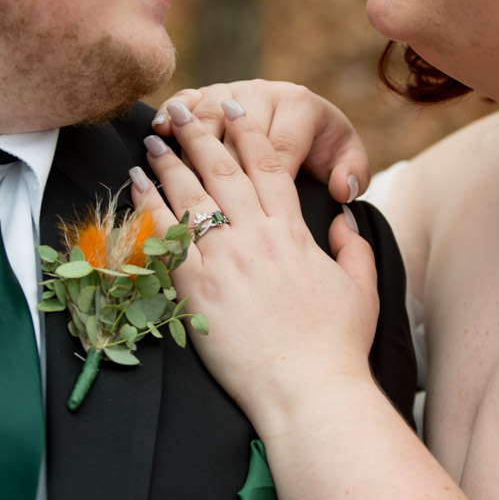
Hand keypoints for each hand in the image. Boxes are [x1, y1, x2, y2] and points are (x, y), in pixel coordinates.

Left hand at [131, 102, 379, 430]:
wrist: (309, 391)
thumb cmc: (337, 348)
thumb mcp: (361, 289)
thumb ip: (355, 248)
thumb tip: (346, 219)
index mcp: (293, 234)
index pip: (268, 166)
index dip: (249, 132)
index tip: (235, 108)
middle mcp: (256, 238)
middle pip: (223, 170)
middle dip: (202, 134)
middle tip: (184, 110)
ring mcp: (224, 261)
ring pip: (191, 196)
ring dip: (169, 162)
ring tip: (152, 139)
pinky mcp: (196, 290)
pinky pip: (166, 237)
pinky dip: (149, 206)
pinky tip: (136, 185)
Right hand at [151, 81, 369, 203]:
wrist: (308, 125)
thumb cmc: (325, 151)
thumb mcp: (348, 160)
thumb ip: (353, 173)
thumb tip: (341, 187)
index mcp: (301, 106)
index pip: (278, 146)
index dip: (264, 179)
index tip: (255, 211)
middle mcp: (266, 91)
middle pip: (235, 126)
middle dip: (219, 159)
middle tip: (203, 193)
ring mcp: (234, 88)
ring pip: (208, 110)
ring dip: (189, 135)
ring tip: (169, 157)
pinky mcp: (210, 91)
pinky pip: (188, 97)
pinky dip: (173, 111)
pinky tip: (159, 129)